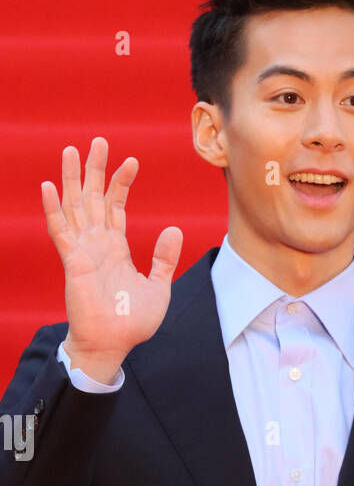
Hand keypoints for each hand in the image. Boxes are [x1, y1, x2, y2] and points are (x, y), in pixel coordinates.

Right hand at [42, 137, 182, 372]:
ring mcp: (82, 251)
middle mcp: (96, 244)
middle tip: (97, 141)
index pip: (115, 206)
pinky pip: (60, 231)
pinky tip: (49, 186)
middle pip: (93, 198)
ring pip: (74, 206)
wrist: (114, 344)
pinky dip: (53, 209)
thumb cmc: (132, 321)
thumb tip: (173, 229)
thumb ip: (164, 258)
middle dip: (95, 169)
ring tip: (71, 150)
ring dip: (72, 179)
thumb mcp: (158, 286)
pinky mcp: (73, 262)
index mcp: (115, 248)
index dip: (121, 183)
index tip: (132, 161)